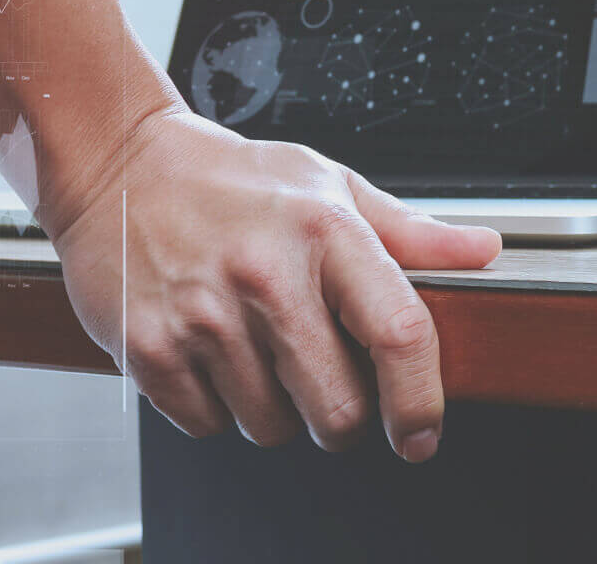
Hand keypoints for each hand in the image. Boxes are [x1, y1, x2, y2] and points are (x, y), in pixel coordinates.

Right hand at [47, 108, 500, 461]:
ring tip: (250, 356)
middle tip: (320, 392)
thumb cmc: (226, 178)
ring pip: (269, 426)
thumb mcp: (324, 184)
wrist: (114, 161)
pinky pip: (205, 423)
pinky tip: (205, 357)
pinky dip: (210, 407)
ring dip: (269, 411)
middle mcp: (264, 274)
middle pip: (337, 411)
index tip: (418, 433)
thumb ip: (406, 230)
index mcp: (323, 231)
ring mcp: (202, 315)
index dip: (420, 403)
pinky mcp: (148, 345)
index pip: (401, 336)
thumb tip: (482, 251)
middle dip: (339, 421)